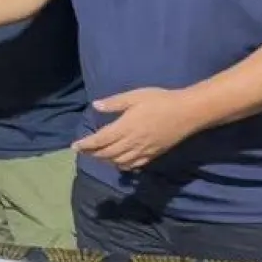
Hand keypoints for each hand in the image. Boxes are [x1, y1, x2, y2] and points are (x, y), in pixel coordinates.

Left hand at [71, 87, 200, 170]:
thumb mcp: (134, 96)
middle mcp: (131, 143)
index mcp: (124, 127)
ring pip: (118, 161)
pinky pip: (133, 165)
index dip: (85, 145)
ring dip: (105, 160)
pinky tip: (118, 162)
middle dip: (92, 154)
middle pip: (106, 153)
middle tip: (83, 151)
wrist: (187, 112)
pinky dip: (121, 165)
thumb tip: (95, 106)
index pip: (99, 140)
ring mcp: (142, 151)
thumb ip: (114, 103)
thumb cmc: (160, 100)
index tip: (74, 146)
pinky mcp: (153, 155)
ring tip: (97, 156)